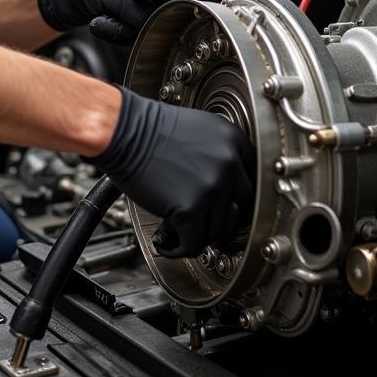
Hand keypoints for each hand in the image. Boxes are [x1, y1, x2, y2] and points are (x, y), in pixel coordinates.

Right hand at [89, 87, 255, 257]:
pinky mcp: (191, 208)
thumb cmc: (150, 128)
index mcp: (232, 140)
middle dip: (221, 220)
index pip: (253, 180)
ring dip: (199, 235)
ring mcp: (212, 187)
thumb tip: (227, 187)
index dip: (237, 199)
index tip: (228, 208)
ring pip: (218, 231)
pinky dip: (180, 248)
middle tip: (204, 223)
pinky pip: (194, 243)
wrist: (123, 130)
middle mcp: (228, 163)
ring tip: (181, 230)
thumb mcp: (199, 128)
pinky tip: (169, 242)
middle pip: (241, 209)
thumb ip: (220, 154)